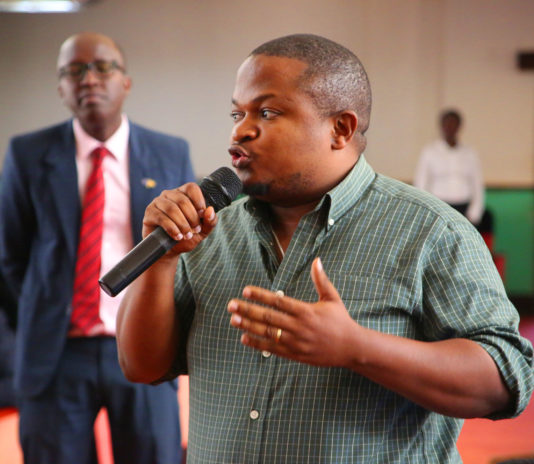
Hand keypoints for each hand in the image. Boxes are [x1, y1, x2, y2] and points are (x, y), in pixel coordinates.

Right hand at [142, 182, 217, 255]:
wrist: (171, 250)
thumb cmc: (187, 237)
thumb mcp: (203, 230)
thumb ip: (210, 221)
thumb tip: (210, 210)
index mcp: (183, 194)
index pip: (192, 188)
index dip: (199, 201)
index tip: (202, 216)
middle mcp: (169, 194)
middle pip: (183, 200)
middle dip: (192, 218)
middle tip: (195, 230)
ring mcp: (158, 202)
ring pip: (172, 209)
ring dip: (182, 224)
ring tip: (187, 235)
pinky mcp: (149, 213)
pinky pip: (161, 218)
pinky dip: (172, 228)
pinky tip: (177, 236)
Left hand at [228, 257, 360, 366]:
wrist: (351, 349)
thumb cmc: (341, 321)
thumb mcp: (332, 299)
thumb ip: (321, 280)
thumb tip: (317, 260)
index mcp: (306, 311)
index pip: (278, 301)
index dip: (260, 295)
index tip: (246, 290)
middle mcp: (299, 327)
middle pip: (268, 317)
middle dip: (248, 310)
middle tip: (231, 305)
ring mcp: (296, 342)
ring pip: (267, 333)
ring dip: (249, 326)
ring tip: (233, 320)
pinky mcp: (295, 355)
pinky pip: (272, 349)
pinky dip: (257, 343)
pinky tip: (244, 337)